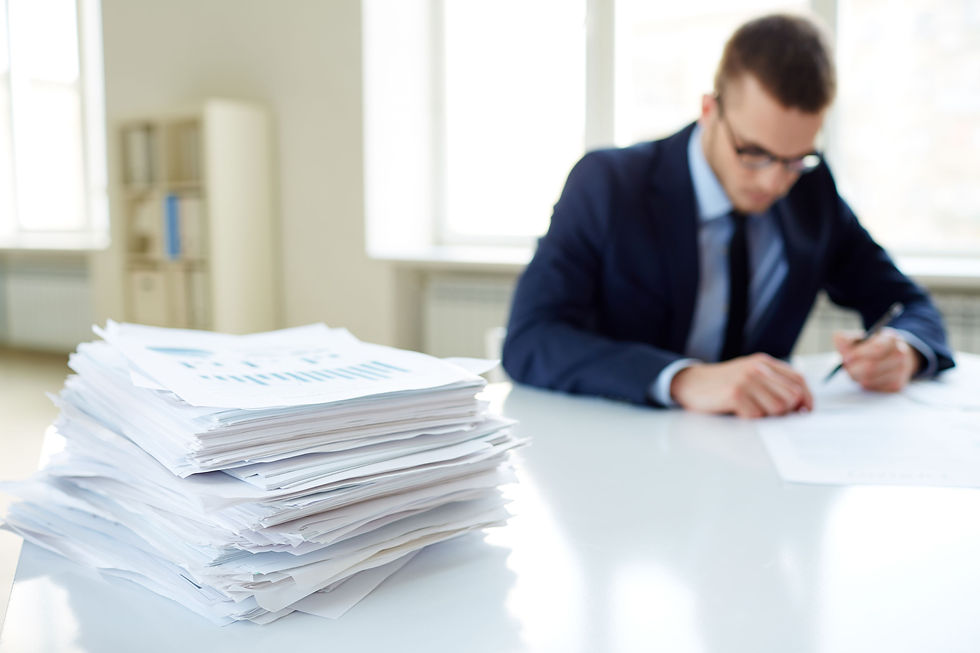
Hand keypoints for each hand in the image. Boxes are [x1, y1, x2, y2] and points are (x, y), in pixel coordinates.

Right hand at [670, 353, 813, 418]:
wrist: (690, 383)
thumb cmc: (721, 385)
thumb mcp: (749, 376)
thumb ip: (772, 384)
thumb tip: (800, 406)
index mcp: (763, 363)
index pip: (799, 380)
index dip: (806, 398)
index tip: (803, 412)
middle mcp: (757, 368)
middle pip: (792, 396)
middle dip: (785, 411)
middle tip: (768, 414)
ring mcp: (746, 380)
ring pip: (777, 408)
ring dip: (767, 416)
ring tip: (751, 411)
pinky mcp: (735, 393)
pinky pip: (757, 416)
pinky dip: (750, 419)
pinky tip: (738, 413)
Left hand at [832, 327, 919, 391]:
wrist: (892, 357)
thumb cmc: (871, 347)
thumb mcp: (860, 338)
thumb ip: (846, 338)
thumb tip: (838, 338)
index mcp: (891, 338)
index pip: (876, 348)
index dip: (858, 354)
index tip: (846, 357)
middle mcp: (900, 353)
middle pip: (871, 367)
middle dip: (853, 368)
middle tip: (846, 366)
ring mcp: (901, 370)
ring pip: (869, 380)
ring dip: (856, 377)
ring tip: (855, 370)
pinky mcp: (897, 385)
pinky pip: (872, 388)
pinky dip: (864, 383)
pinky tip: (866, 376)